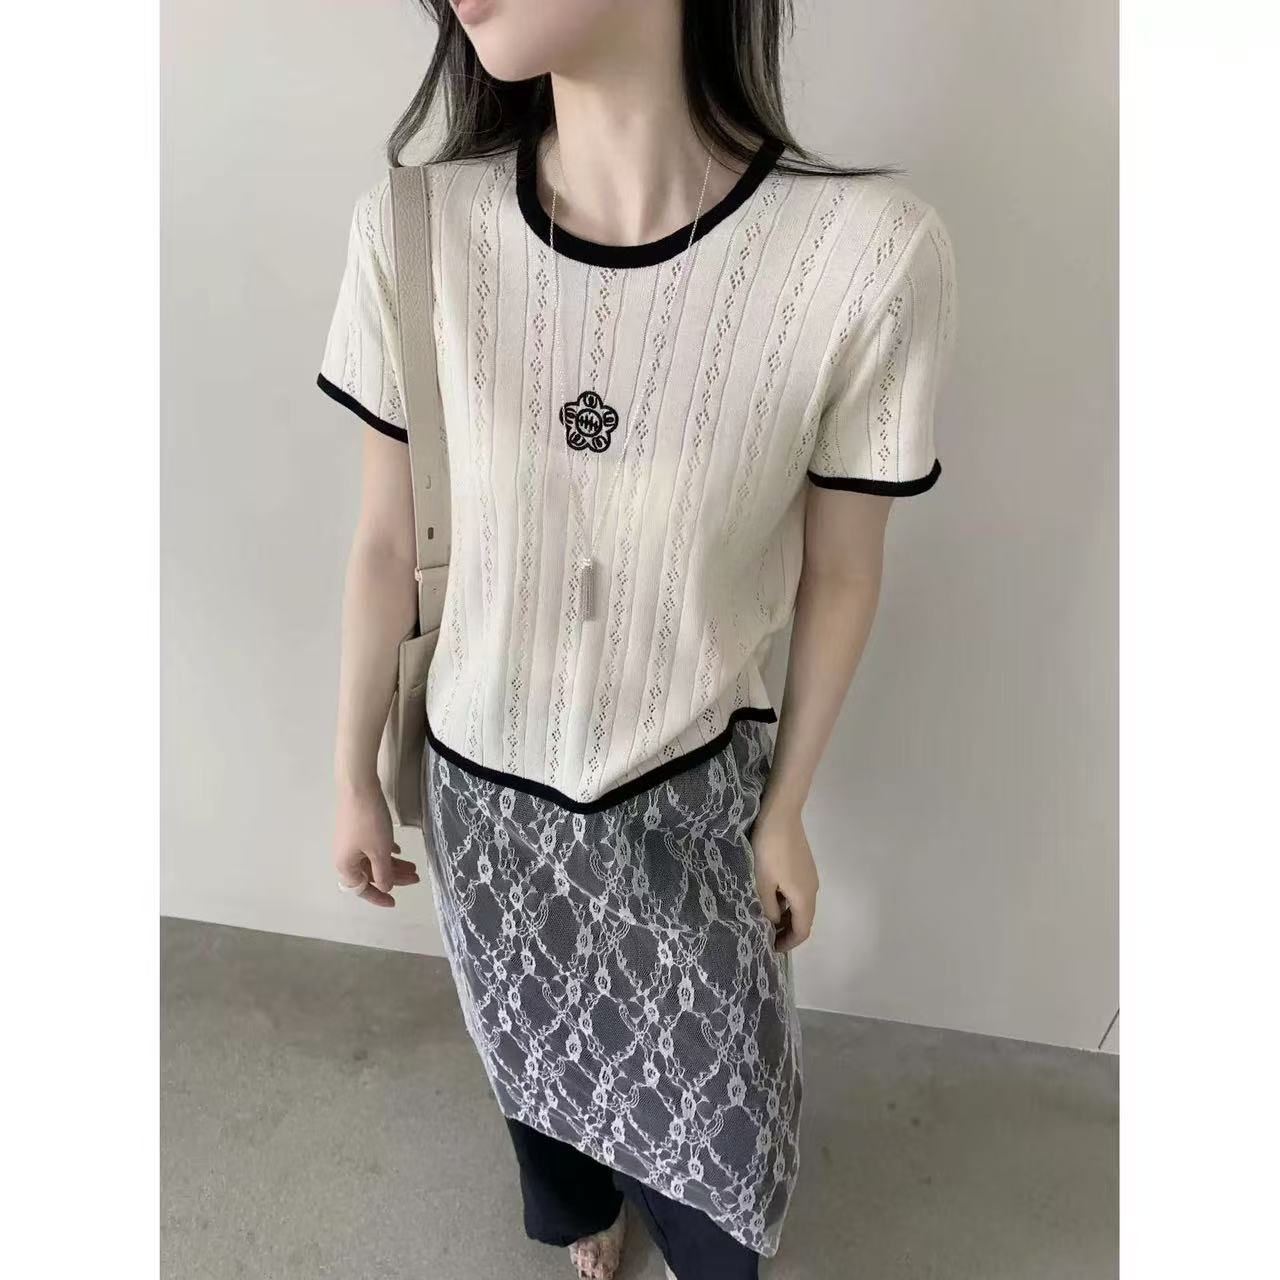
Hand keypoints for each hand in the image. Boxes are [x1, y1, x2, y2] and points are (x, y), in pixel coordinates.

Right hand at [333, 779, 419, 907]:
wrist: (358, 786)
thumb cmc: (369, 822)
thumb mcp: (379, 851)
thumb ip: (383, 873)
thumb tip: (385, 887)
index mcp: (346, 865)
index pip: (362, 889)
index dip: (378, 897)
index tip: (394, 902)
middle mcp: (345, 855)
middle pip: (370, 873)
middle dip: (394, 877)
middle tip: (416, 877)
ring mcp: (350, 841)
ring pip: (373, 859)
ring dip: (393, 864)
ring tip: (414, 865)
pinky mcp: (357, 828)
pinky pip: (372, 846)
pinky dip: (386, 850)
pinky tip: (399, 850)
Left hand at [750, 803, 817, 952]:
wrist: (781, 814)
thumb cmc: (769, 850)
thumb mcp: (762, 882)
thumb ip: (767, 908)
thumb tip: (772, 923)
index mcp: (804, 898)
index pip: (802, 931)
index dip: (788, 943)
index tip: (770, 948)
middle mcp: (813, 889)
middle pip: (803, 919)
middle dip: (786, 931)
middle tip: (765, 935)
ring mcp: (810, 876)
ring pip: (800, 905)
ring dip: (786, 915)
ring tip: (764, 916)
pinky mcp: (805, 865)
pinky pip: (798, 891)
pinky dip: (787, 901)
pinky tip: (770, 895)